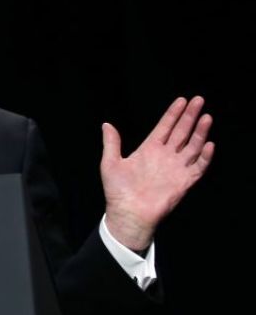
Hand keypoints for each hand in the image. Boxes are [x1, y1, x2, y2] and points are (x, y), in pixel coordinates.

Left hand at [100, 96, 213, 251]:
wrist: (128, 214)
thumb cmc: (118, 191)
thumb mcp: (110, 163)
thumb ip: (112, 143)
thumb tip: (106, 124)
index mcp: (149, 150)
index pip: (164, 127)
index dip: (173, 114)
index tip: (182, 100)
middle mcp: (165, 156)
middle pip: (181, 132)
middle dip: (190, 116)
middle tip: (199, 100)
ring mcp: (176, 168)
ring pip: (192, 146)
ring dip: (199, 132)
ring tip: (206, 117)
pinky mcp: (184, 182)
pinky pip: (198, 167)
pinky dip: (204, 156)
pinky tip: (208, 144)